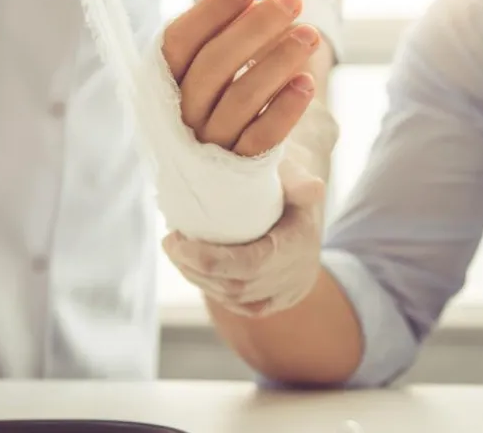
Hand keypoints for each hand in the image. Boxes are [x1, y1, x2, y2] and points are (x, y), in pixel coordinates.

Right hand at [162, 0, 322, 157]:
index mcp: (166, 82)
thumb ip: (232, 36)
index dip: (210, 12)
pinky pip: (262, 137)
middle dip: (253, 28)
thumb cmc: (221, 102)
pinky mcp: (239, 169)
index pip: (178, 42)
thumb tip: (263, 5)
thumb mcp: (218, 66)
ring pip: (240, 99)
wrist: (224, 175)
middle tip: (292, 0)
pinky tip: (307, 82)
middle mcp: (182, 113)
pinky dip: (286, 108)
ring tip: (309, 34)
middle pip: (212, 66)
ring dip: (278, 61)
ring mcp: (210, 143)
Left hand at [162, 158, 325, 316]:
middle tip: (170, 243)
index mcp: (299, 246)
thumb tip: (312, 187)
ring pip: (235, 299)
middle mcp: (296, 275)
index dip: (209, 259)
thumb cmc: (291, 184)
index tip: (178, 240)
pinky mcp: (278, 300)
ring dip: (200, 279)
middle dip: (196, 269)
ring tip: (178, 253)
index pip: (251, 265)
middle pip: (237, 286)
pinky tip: (196, 271)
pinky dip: (215, 290)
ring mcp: (288, 292)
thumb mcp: (296, 176)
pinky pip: (242, 306)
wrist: (308, 208)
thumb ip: (299, 181)